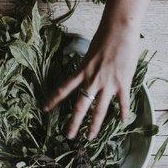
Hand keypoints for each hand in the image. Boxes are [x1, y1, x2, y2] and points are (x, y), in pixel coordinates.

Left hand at [44, 22, 139, 139]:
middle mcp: (92, 80)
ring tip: (90, 137)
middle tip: (68, 136)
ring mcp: (108, 84)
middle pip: (80, 106)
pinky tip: (121, 122)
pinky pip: (122, 102)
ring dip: (94, 125)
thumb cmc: (103, 37)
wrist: (120, 30)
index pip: (63, 89)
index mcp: (81, 71)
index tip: (44, 110)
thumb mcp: (88, 53)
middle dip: (73, 122)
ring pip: (99, 110)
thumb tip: (85, 74)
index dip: (53, 100)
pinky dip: (123, 113)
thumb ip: (86, 67)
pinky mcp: (122, 83)